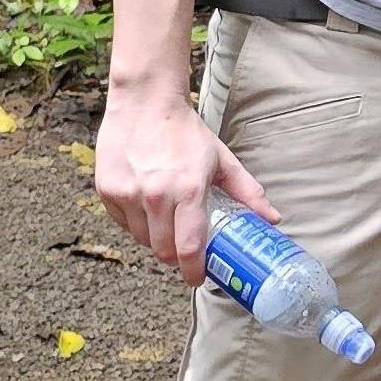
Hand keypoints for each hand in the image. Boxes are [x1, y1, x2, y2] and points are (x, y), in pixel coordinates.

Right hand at [94, 86, 276, 278]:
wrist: (145, 102)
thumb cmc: (185, 131)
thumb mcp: (221, 159)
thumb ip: (247, 192)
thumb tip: (272, 219)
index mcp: (188, 190)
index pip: (189, 249)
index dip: (194, 271)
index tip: (198, 278)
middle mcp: (156, 196)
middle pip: (162, 251)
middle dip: (174, 258)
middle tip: (183, 252)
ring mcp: (128, 194)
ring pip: (141, 239)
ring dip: (155, 239)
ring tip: (166, 221)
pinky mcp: (108, 190)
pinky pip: (123, 223)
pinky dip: (135, 222)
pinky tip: (146, 206)